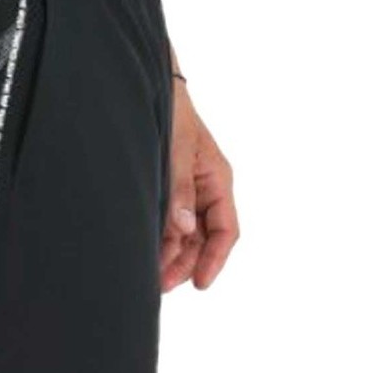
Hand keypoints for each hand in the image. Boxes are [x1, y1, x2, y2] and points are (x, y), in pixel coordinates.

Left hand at [160, 82, 239, 291]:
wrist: (150, 88)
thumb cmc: (171, 111)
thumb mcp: (176, 149)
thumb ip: (180, 189)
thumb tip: (182, 228)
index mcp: (218, 179)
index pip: (225, 230)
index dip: (215, 259)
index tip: (200, 283)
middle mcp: (205, 190)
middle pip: (203, 239)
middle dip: (186, 264)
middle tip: (162, 285)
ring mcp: (187, 192)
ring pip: (184, 236)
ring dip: (171, 256)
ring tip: (151, 275)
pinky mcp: (168, 192)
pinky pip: (169, 223)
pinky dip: (160, 240)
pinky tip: (147, 253)